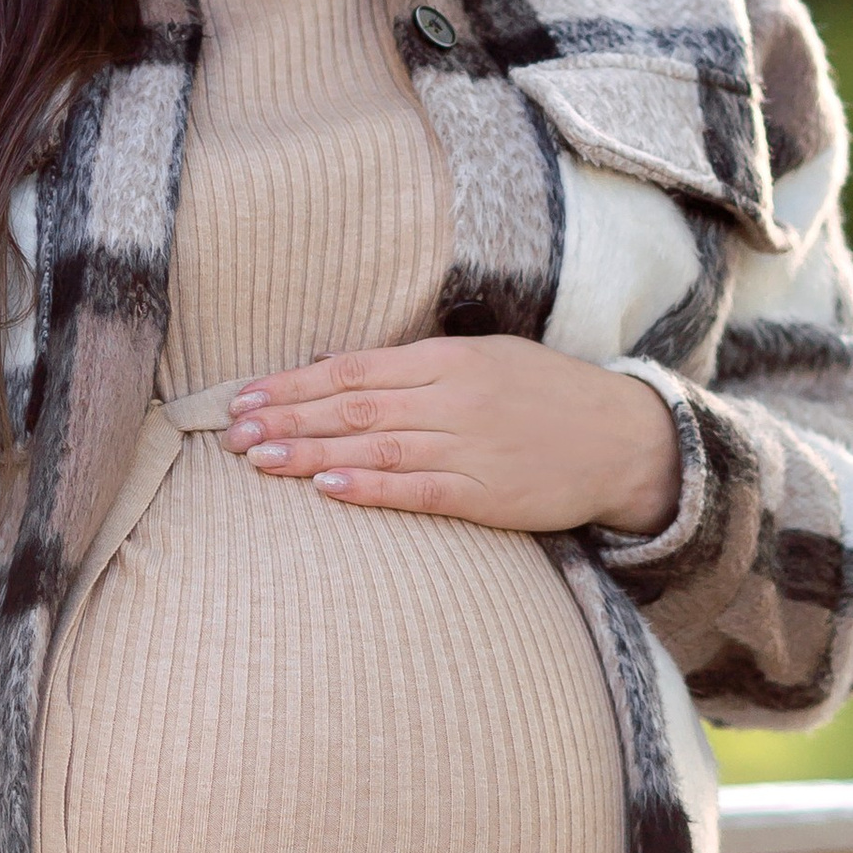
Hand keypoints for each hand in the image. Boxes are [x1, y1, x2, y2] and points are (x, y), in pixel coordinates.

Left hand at [223, 334, 680, 536]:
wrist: (620, 439)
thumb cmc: (545, 394)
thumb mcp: (485, 358)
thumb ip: (417, 364)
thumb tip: (339, 366)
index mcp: (448, 359)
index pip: (353, 368)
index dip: (294, 383)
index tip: (245, 396)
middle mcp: (453, 398)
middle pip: (353, 406)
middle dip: (288, 418)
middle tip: (233, 432)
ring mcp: (469, 446)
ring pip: (375, 447)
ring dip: (311, 454)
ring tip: (260, 460)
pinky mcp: (486, 494)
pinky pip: (418, 490)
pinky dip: (370, 488)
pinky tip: (327, 488)